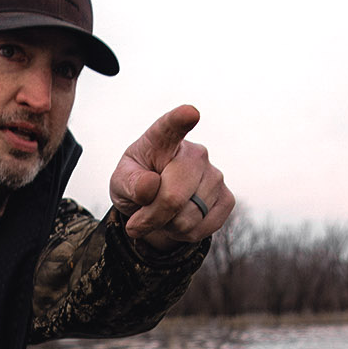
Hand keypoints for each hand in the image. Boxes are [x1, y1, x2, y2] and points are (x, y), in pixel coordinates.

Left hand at [109, 105, 233, 252]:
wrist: (156, 205)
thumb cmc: (137, 185)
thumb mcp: (121, 184)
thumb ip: (130, 183)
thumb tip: (151, 186)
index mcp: (162, 140)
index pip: (171, 127)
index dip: (180, 120)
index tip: (190, 114)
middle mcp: (195, 153)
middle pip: (174, 196)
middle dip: (152, 217)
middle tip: (138, 221)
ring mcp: (215, 174)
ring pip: (188, 218)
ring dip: (168, 226)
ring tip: (163, 214)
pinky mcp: (227, 197)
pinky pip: (203, 228)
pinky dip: (185, 234)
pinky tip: (180, 221)